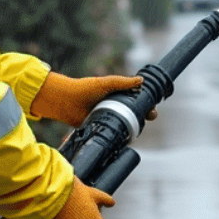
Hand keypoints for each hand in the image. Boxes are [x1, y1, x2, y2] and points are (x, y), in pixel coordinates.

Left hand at [32, 72, 156, 127]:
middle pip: (134, 113)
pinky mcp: (100, 128)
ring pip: (125, 125)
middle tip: (150, 116)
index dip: (146, 104)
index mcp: (116, 95)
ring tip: (140, 128)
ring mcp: (107, 118)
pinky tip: (128, 138)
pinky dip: (121, 136)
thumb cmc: (84, 88)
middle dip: (144, 116)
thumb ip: (123, 83)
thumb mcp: (106, 83)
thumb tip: (141, 80)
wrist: (65, 101)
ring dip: (135, 128)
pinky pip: (113, 133)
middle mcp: (114, 106)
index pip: (136, 99)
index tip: (153, 108)